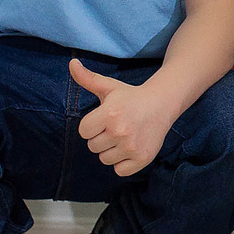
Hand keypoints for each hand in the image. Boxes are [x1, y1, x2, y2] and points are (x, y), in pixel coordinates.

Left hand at [69, 59, 175, 176]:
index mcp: (109, 114)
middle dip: (101, 137)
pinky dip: (122, 162)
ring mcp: (132, 147)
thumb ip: (87, 78)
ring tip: (123, 136)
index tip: (104, 118)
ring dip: (111, 150)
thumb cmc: (130, 96)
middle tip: (116, 126)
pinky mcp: (142, 158)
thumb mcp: (109, 86)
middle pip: (92, 147)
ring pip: (104, 159)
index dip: (92, 125)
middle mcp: (120, 131)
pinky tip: (130, 147)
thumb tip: (71, 63)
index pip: (84, 132)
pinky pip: (119, 170)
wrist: (162, 104)